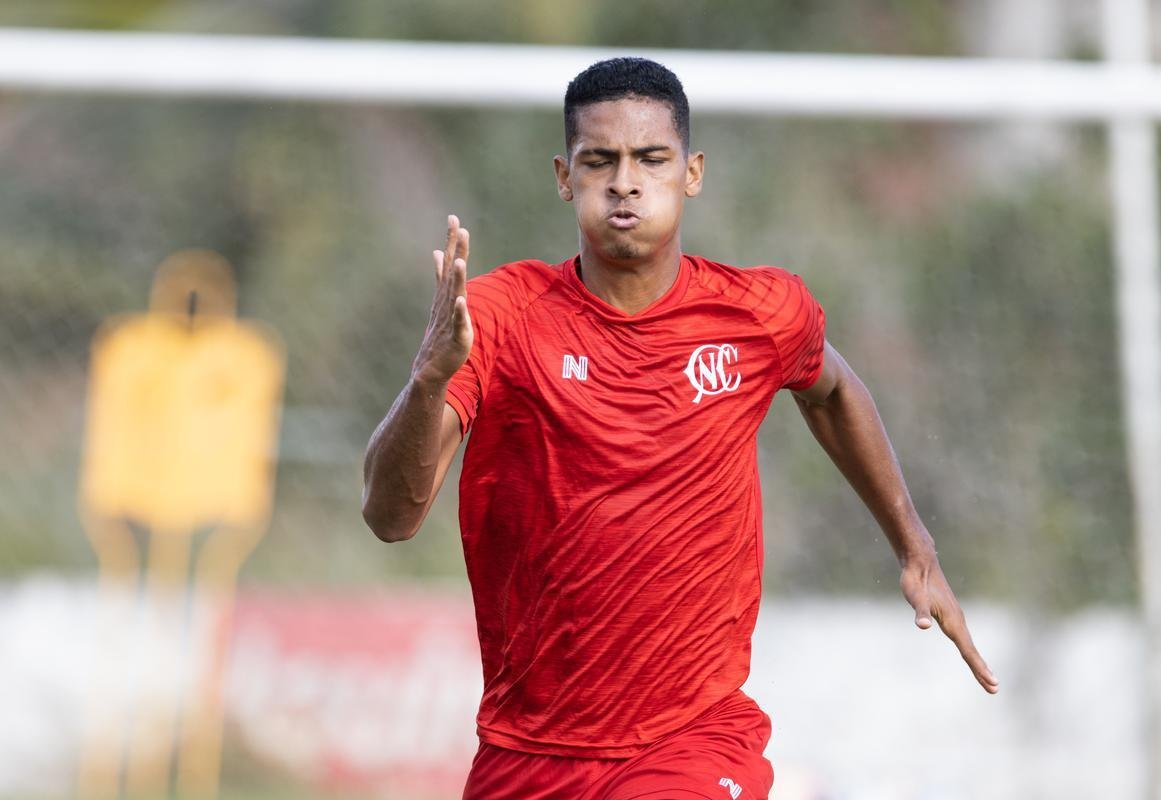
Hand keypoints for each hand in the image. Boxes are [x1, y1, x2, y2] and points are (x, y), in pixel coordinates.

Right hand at [412, 215, 472, 384]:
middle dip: (455, 248)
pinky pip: (458, 322)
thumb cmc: (440, 333)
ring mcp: (450, 318)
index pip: (450, 262)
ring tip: (458, 261)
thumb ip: (442, 276)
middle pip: (452, 271)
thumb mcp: (442, 300)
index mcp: (445, 293)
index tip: (453, 218)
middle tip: (457, 225)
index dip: (452, 241)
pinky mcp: (456, 336)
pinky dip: (459, 311)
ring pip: (454, 294)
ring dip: (456, 278)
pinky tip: (461, 300)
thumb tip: (439, 252)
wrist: (431, 367)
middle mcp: (446, 301)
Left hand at [900, 551, 999, 693]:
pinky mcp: (949, 615)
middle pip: (971, 651)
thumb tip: (923, 626)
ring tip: (986, 677)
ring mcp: (954, 618)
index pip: (967, 650)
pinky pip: (962, 638)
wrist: (920, 563)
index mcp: (952, 621)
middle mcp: (957, 621)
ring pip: (968, 645)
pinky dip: (969, 650)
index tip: (992, 683)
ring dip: (978, 662)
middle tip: (994, 689)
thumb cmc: (916, 581)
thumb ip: (920, 612)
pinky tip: (969, 654)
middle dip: (982, 671)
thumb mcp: (915, 597)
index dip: (978, 667)